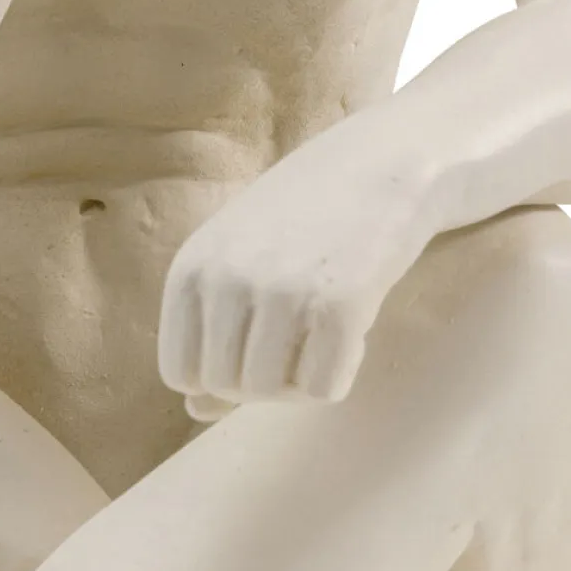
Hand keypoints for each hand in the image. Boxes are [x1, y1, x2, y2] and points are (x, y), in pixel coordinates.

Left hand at [157, 132, 435, 419]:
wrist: (390, 159)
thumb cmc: (308, 214)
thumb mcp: (240, 259)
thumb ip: (210, 332)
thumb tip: (193, 411)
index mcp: (190, 267)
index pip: (180, 372)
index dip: (223, 374)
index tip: (259, 343)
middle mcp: (226, 279)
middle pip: (227, 389)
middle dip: (266, 381)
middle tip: (302, 339)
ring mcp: (280, 291)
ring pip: (272, 393)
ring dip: (303, 379)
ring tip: (325, 331)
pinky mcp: (338, 304)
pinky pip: (324, 389)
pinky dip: (342, 373)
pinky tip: (355, 329)